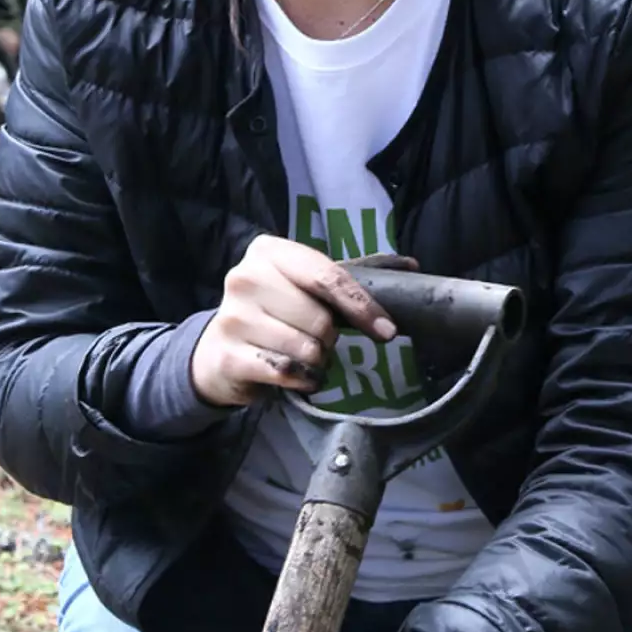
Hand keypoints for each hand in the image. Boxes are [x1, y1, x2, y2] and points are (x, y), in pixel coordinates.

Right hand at [189, 235, 402, 408]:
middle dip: (329, 337)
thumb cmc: (274, 310)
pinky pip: (286, 373)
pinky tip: (293, 374)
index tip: (387, 331)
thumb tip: (411, 266)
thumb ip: (354, 275)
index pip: (329, 277)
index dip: (362, 307)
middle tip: (318, 339)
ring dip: (315, 360)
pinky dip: (300, 379)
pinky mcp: (228, 354)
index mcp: (268, 251)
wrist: (219, 349)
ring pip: (305, 348)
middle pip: (320, 318)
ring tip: (301, 354)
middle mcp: (245, 277)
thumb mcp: (307, 285)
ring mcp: (233, 317)